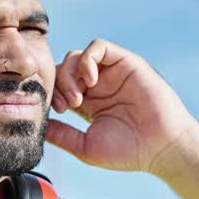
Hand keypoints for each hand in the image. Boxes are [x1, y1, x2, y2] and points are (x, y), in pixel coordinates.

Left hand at [48, 38, 198, 173]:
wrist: (161, 147)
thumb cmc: (129, 152)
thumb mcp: (85, 146)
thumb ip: (61, 135)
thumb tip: (37, 127)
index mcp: (87, 104)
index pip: (58, 88)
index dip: (52, 95)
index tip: (58, 112)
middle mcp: (98, 86)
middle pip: (64, 69)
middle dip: (59, 84)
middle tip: (67, 105)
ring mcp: (111, 73)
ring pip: (76, 56)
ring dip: (70, 74)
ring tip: (79, 97)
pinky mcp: (125, 63)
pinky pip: (98, 47)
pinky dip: (87, 59)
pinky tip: (89, 80)